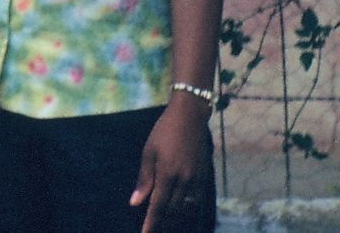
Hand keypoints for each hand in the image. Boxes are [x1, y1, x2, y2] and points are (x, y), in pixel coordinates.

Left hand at [131, 97, 212, 232]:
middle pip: (173, 211)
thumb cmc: (164, 131)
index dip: (152, 223)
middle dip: (163, 223)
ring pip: (186, 208)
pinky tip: (181, 212)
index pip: (158, 206)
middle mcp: (184, 181)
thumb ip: (144, 179)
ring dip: (175, 218)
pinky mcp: (204, 176)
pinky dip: (187, 209)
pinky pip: (196, 200)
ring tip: (165, 224)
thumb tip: (135, 203)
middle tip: (153, 229)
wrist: (190, 117)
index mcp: (168, 175)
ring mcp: (196, 180)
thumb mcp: (148, 152)